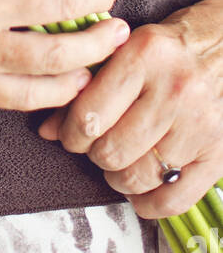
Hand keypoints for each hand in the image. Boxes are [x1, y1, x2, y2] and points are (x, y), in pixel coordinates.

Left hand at [37, 0, 222, 217]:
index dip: (70, 134)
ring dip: (118, 178)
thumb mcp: (123, 49)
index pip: (90, 114)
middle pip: (112, 151)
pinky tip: (140, 191)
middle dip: (94, 155)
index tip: (70, 134)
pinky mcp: (218, 152)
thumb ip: (85, 85)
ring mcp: (199, 125)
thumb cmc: (166, 49)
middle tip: (96, 146)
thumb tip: (47, 129)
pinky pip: (175, 198)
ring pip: (138, 177)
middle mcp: (174, 90)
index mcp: (144, 56)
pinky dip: (149, 203)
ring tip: (118, 163)